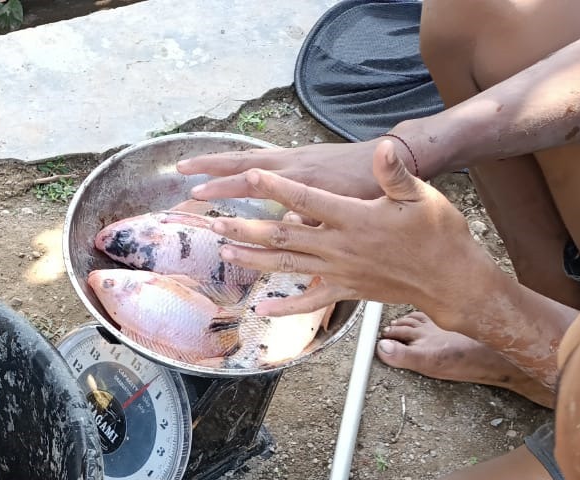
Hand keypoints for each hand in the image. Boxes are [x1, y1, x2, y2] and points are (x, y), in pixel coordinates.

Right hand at [178, 137, 398, 200]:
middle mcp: (292, 163)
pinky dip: (241, 164)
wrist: (399, 156)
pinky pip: (264, 160)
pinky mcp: (301, 160)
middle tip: (180, 169)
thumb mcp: (350, 206)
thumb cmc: (375, 187)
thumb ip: (318, 215)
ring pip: (249, 157)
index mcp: (301, 178)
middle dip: (210, 166)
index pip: (253, 179)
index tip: (198, 192)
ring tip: (190, 168)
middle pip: (242, 161)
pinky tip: (227, 173)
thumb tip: (290, 223)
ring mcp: (295, 158)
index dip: (225, 186)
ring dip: (219, 163)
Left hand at [190, 140, 501, 331]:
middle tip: (215, 222)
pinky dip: (285, 307)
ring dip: (254, 260)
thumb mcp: (421, 196)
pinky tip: (262, 309)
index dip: (275, 187)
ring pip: (287, 267)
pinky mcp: (345, 290)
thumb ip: (395, 173)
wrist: (451, 280)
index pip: (306, 200)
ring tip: (225, 253)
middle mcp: (340, 247)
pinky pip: (309, 301)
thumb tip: (383, 148)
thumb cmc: (439, 233)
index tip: (248, 175)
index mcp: (354, 219)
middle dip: (247, 228)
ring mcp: (340, 272)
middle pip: (283, 237)